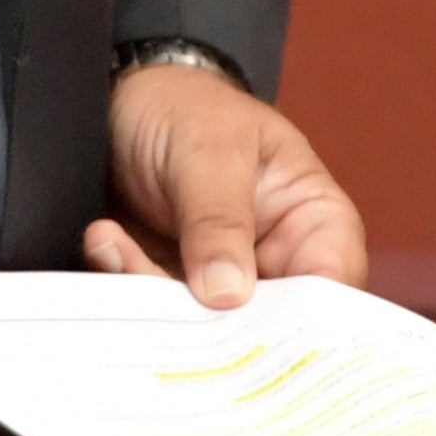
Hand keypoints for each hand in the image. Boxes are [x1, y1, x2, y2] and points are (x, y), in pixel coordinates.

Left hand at [86, 60, 369, 306]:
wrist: (118, 99)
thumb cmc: (187, 108)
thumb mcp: (209, 149)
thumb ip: (220, 219)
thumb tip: (229, 294)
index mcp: (316, 222)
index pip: (331, 290)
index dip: (306, 327)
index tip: (254, 336)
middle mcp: (277, 262)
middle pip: (267, 328)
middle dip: (216, 326)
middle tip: (166, 307)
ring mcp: (222, 281)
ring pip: (203, 328)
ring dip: (154, 298)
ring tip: (115, 246)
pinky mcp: (171, 287)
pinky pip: (153, 312)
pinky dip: (124, 285)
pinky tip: (104, 239)